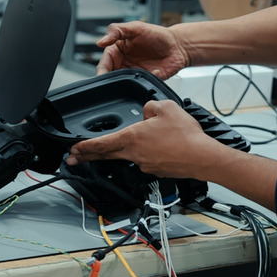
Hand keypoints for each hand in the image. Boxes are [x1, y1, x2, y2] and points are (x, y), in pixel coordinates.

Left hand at [66, 100, 222, 179]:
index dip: (84, 147)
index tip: (73, 150)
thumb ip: (150, 106)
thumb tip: (146, 112)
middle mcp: (135, 155)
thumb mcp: (166, 107)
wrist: (203, 158)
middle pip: (106, 155)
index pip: (101, 144)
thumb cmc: (186, 136)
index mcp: (132, 138)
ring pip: (128, 155)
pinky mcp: (156, 170)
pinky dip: (145, 152)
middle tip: (75, 158)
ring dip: (123, 149)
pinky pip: (145, 159)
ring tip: (134, 141)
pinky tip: (158, 145)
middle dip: (88, 156)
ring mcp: (145, 165)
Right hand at [96, 21, 188, 79]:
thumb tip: (100, 42)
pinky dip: (145, 82)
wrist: (178, 45)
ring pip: (124, 85)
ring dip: (127, 83)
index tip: (103, 75)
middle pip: (111, 78)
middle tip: (115, 82)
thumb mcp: (135, 27)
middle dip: (111, 82)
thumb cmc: (156, 34)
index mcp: (117, 52)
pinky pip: (141, 87)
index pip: (104, 64)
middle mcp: (124, 65)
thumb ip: (116, 31)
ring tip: (135, 75)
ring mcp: (134, 74)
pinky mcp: (146, 82)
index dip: (102, 71)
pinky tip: (154, 72)